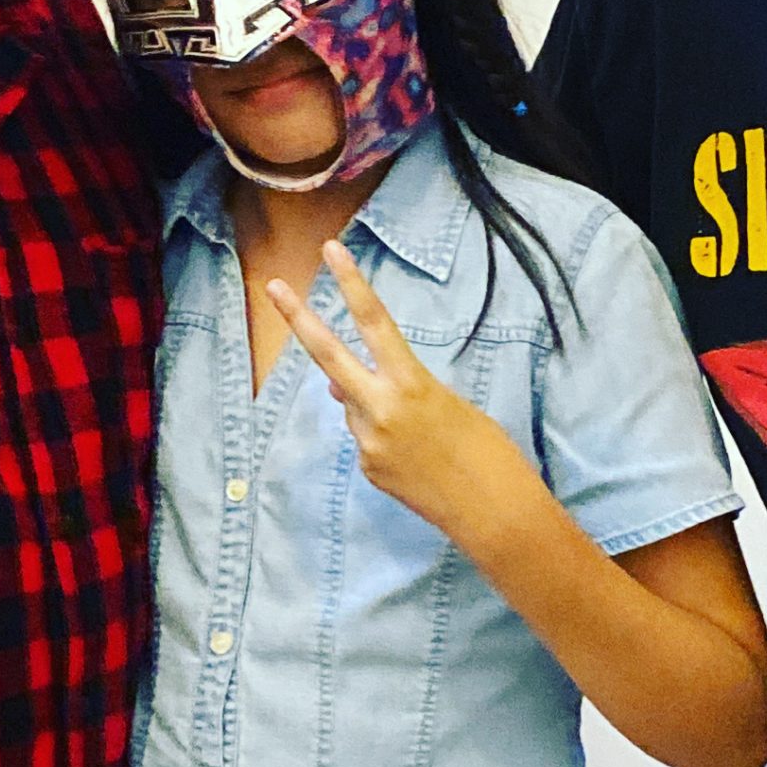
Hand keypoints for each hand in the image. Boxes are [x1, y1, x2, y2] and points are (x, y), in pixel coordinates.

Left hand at [268, 243, 537, 544]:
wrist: (494, 515)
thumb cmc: (489, 452)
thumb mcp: (449, 404)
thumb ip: (396, 389)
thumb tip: (339, 389)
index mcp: (411, 384)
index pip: (374, 323)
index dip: (352, 283)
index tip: (332, 250)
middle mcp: (380, 410)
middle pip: (328, 356)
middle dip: (299, 319)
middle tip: (272, 287)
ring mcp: (368, 443)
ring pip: (353, 405)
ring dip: (372, 403)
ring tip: (423, 433)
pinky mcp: (368, 470)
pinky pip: (366, 438)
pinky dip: (383, 436)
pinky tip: (417, 458)